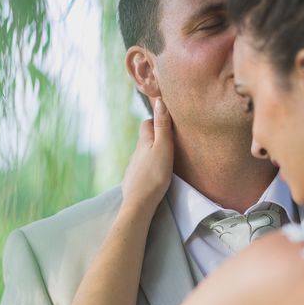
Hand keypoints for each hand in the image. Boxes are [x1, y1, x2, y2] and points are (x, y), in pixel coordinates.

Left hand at [121, 98, 173, 212]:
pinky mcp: (133, 180)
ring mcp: (133, 167)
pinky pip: (142, 169)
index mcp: (144, 142)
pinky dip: (148, 167)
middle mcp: (136, 152)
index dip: (156, 120)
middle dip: (155, 137)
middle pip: (145, 139)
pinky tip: (155, 174)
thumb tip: (159, 101)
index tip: (168, 122)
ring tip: (165, 158)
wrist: (139, 203)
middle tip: (170, 140)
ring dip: (152, 153)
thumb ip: (162, 126)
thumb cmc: (155, 175)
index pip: (147, 123)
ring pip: (143, 155)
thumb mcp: (163, 148)